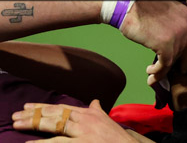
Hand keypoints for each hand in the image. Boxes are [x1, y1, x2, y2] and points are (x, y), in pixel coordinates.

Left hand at [12, 100, 138, 141]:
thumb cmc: (116, 137)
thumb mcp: (106, 120)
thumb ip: (97, 110)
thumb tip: (94, 101)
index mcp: (89, 113)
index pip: (61, 108)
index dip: (43, 107)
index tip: (28, 106)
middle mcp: (85, 119)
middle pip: (54, 114)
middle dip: (34, 114)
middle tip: (16, 115)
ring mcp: (83, 131)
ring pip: (54, 124)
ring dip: (34, 123)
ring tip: (17, 124)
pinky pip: (58, 142)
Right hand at [119, 0, 186, 85]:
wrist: (129, 6)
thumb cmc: (141, 6)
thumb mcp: (165, 10)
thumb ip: (173, 22)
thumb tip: (170, 38)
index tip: (184, 65)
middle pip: (185, 50)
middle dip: (179, 63)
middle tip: (173, 73)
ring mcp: (178, 35)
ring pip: (174, 59)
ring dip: (163, 70)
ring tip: (152, 74)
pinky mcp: (166, 45)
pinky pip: (165, 64)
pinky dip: (158, 72)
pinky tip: (150, 72)